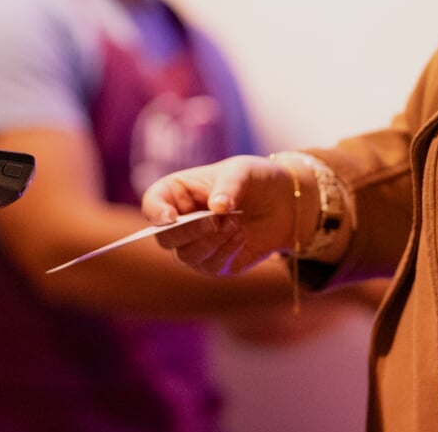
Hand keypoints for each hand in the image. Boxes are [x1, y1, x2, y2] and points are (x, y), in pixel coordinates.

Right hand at [141, 154, 304, 275]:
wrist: (284, 205)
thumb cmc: (255, 181)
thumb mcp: (243, 172)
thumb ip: (229, 186)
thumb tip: (217, 207)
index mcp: (177, 192)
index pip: (153, 204)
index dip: (156, 212)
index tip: (170, 218)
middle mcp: (180, 222)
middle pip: (165, 238)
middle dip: (189, 232)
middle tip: (216, 220)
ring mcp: (195, 246)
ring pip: (187, 256)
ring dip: (212, 241)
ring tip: (236, 223)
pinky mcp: (214, 264)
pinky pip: (211, 266)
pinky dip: (227, 251)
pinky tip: (242, 235)